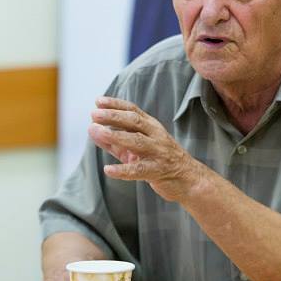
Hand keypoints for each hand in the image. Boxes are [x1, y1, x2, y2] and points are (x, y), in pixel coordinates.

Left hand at [88, 96, 204, 201]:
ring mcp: (158, 152)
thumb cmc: (159, 160)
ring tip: (97, 132)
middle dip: (113, 116)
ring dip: (115, 136)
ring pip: (136, 142)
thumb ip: (114, 141)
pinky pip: (139, 170)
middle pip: (134, 121)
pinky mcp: (158, 171)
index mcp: (151, 126)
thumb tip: (92, 129)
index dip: (116, 104)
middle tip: (94, 114)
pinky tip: (108, 170)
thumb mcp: (136, 149)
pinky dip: (122, 170)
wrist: (188, 179)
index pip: (133, 110)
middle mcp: (156, 135)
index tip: (98, 101)